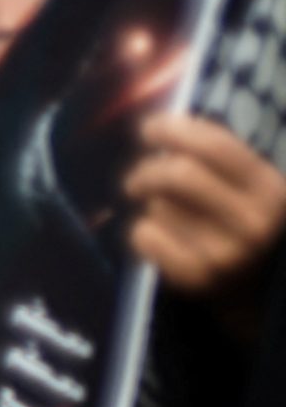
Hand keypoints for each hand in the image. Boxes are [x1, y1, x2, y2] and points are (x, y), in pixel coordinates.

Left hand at [125, 112, 285, 296]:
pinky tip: (154, 235)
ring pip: (159, 206)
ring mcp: (226, 254)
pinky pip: (144, 235)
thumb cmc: (237, 221)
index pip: (216, 147)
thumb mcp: (246, 186)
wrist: (252, 289)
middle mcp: (253, 222)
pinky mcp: (195, 278)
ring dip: (150, 204)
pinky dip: (140, 229)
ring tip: (162, 213)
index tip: (149, 127)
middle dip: (146, 171)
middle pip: (178, 175)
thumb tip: (154, 117)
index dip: (175, 131)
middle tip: (135, 179)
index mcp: (271, 190)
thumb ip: (212, 155)